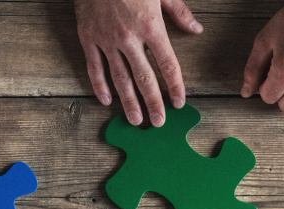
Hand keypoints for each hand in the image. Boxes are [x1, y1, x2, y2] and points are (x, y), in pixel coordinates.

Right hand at [75, 0, 202, 125]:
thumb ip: (179, 12)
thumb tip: (196, 30)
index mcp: (151, 26)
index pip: (167, 64)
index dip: (175, 85)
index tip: (180, 102)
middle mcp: (129, 38)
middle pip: (144, 78)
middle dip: (153, 102)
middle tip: (159, 122)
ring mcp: (106, 40)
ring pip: (119, 78)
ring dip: (128, 102)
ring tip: (136, 120)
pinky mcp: (87, 38)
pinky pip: (94, 67)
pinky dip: (99, 85)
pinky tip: (106, 100)